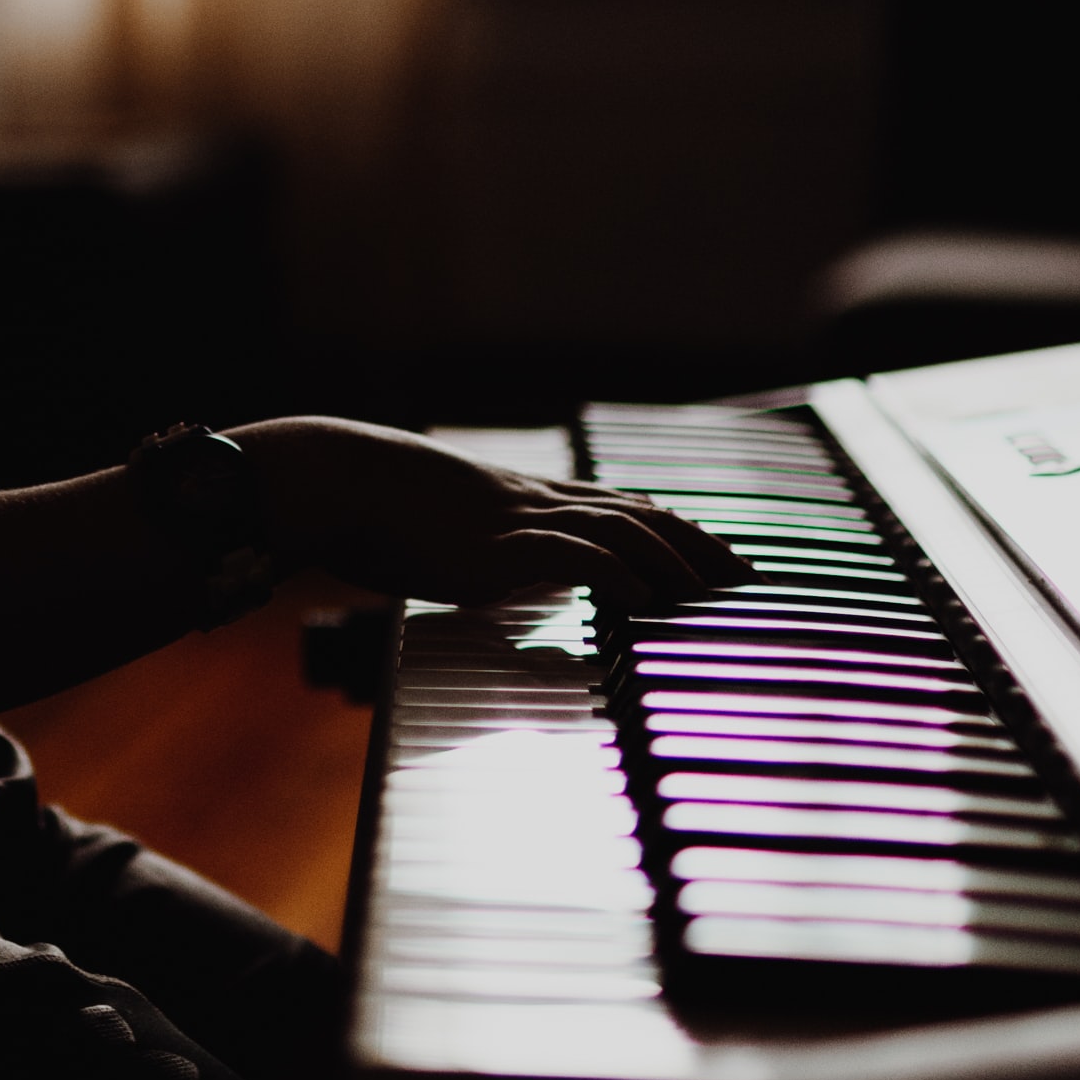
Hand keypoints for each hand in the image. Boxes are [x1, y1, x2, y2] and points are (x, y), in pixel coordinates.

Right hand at [235, 417, 748, 611]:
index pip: (618, 504)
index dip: (672, 528)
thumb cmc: (373, 506)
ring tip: (711, 594)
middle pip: (638, 514)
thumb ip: (474, 548)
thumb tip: (485, 574)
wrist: (336, 478)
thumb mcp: (439, 527)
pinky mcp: (498, 546)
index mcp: (523, 496)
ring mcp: (518, 520)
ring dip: (672, 563)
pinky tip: (645, 601)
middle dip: (696, 546)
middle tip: (743, 578)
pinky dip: (618, 576)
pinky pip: (574, 556)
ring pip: (620, 531)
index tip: (713, 554)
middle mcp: (534, 501)